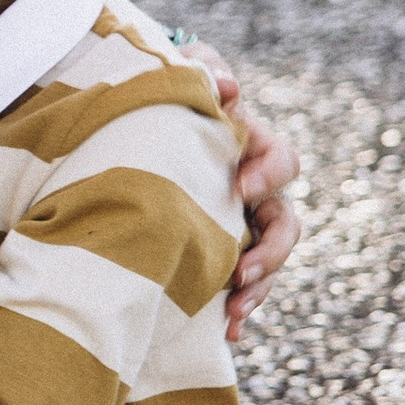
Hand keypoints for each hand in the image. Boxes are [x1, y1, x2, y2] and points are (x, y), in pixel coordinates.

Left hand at [174, 44, 301, 342]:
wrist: (119, 128)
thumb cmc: (155, 94)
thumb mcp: (172, 73)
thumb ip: (199, 71)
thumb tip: (228, 87)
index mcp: (246, 147)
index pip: (279, 160)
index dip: (268, 173)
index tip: (241, 187)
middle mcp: (250, 190)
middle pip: (286, 223)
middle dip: (271, 250)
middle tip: (242, 270)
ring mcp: (237, 224)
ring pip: (268, 261)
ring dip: (259, 286)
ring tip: (235, 309)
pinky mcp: (217, 253)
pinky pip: (240, 287)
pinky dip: (239, 310)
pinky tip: (228, 333)